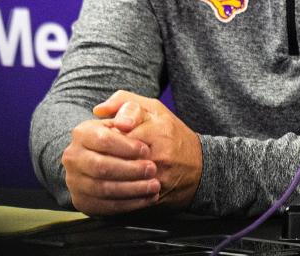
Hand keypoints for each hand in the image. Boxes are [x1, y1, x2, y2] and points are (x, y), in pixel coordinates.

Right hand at [61, 115, 159, 215]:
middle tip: (152, 169)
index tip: (146, 150)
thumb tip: (124, 122)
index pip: (103, 140)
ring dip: (132, 189)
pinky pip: (105, 207)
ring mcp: (75, 180)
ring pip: (104, 189)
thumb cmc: (124, 134)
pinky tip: (146, 198)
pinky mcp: (82, 201)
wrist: (109, 157)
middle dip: (130, 170)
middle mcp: (73, 157)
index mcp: (82, 132)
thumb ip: (129, 108)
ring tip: (154, 186)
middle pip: (101, 167)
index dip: (126, 147)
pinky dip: (129, 204)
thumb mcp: (129, 113)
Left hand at [94, 90, 202, 210]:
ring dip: (110, 173)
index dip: (107, 135)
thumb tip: (97, 110)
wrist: (202, 168)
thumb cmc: (173, 134)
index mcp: (158, 130)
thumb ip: (124, 102)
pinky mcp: (156, 196)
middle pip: (118, 156)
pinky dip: (118, 189)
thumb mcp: (154, 109)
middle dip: (106, 154)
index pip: (119, 132)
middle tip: (103, 152)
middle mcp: (160, 154)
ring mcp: (159, 178)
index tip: (108, 136)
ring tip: (108, 166)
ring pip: (121, 177)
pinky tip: (116, 182)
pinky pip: (129, 195)